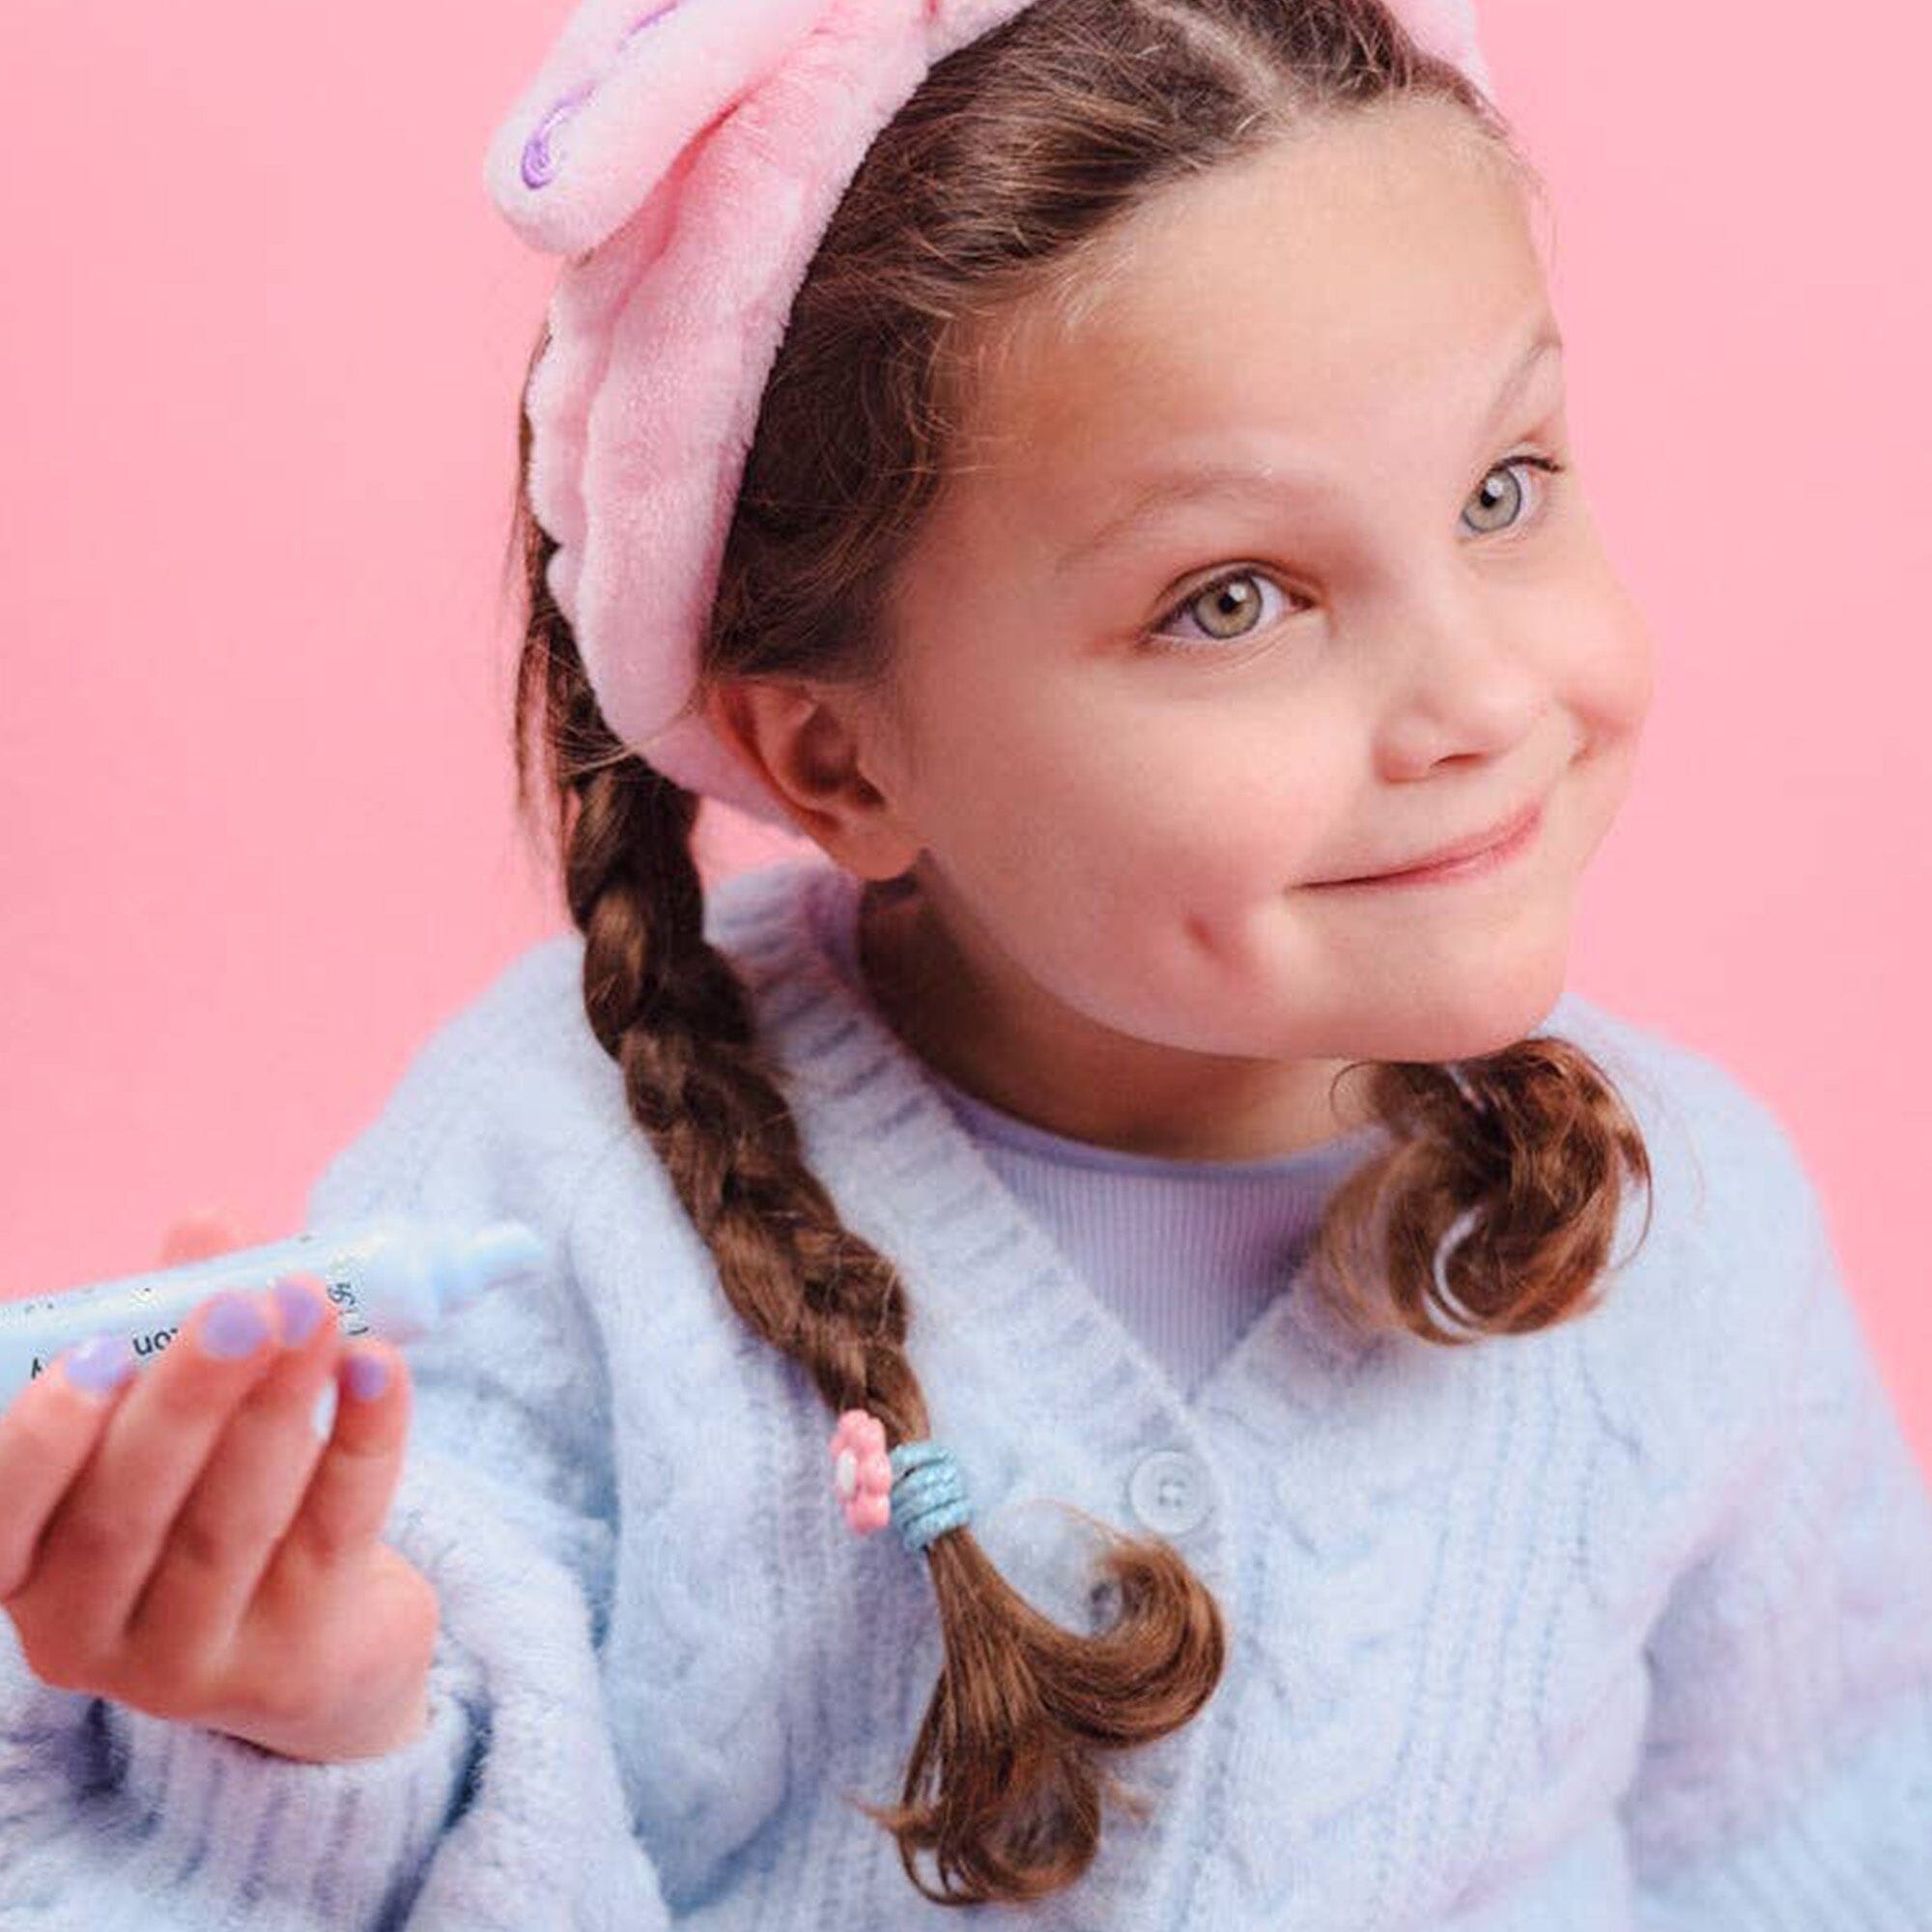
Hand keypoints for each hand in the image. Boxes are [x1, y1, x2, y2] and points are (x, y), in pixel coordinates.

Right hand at [0, 1209, 439, 1761]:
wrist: (326, 1636)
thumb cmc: (220, 1503)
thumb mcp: (187, 1421)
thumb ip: (178, 1323)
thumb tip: (209, 1225)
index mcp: (27, 1564)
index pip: (2, 1517)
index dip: (40, 1440)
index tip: (98, 1351)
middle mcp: (83, 1631)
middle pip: (125, 1514)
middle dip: (187, 1398)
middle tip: (243, 1305)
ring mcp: (187, 1666)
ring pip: (232, 1525)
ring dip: (280, 1403)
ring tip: (317, 1310)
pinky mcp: (292, 1665)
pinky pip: (333, 1535)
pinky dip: (361, 1441)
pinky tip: (380, 1368)